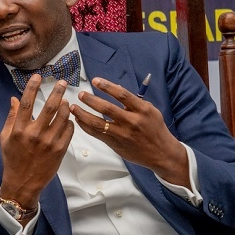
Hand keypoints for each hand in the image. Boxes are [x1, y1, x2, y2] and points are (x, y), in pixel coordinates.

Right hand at [0, 76, 73, 207]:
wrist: (23, 182)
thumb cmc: (12, 159)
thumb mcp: (5, 137)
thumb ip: (11, 117)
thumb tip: (14, 99)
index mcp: (18, 129)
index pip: (26, 103)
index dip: (32, 87)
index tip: (38, 76)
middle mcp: (34, 134)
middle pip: (49, 107)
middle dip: (57, 91)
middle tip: (63, 82)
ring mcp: (49, 142)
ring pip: (62, 117)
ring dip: (66, 105)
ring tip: (66, 100)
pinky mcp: (60, 150)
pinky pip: (68, 130)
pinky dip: (69, 121)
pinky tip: (68, 118)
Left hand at [72, 77, 189, 186]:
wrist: (161, 153)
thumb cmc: (155, 129)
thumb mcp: (150, 111)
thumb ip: (132, 101)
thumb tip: (115, 87)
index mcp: (142, 110)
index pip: (122, 95)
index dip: (107, 86)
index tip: (96, 81)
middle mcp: (132, 121)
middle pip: (107, 108)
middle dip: (91, 100)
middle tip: (81, 94)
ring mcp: (123, 134)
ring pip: (98, 123)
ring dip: (83, 114)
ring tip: (74, 107)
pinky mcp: (115, 144)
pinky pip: (97, 134)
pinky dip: (86, 126)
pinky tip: (79, 120)